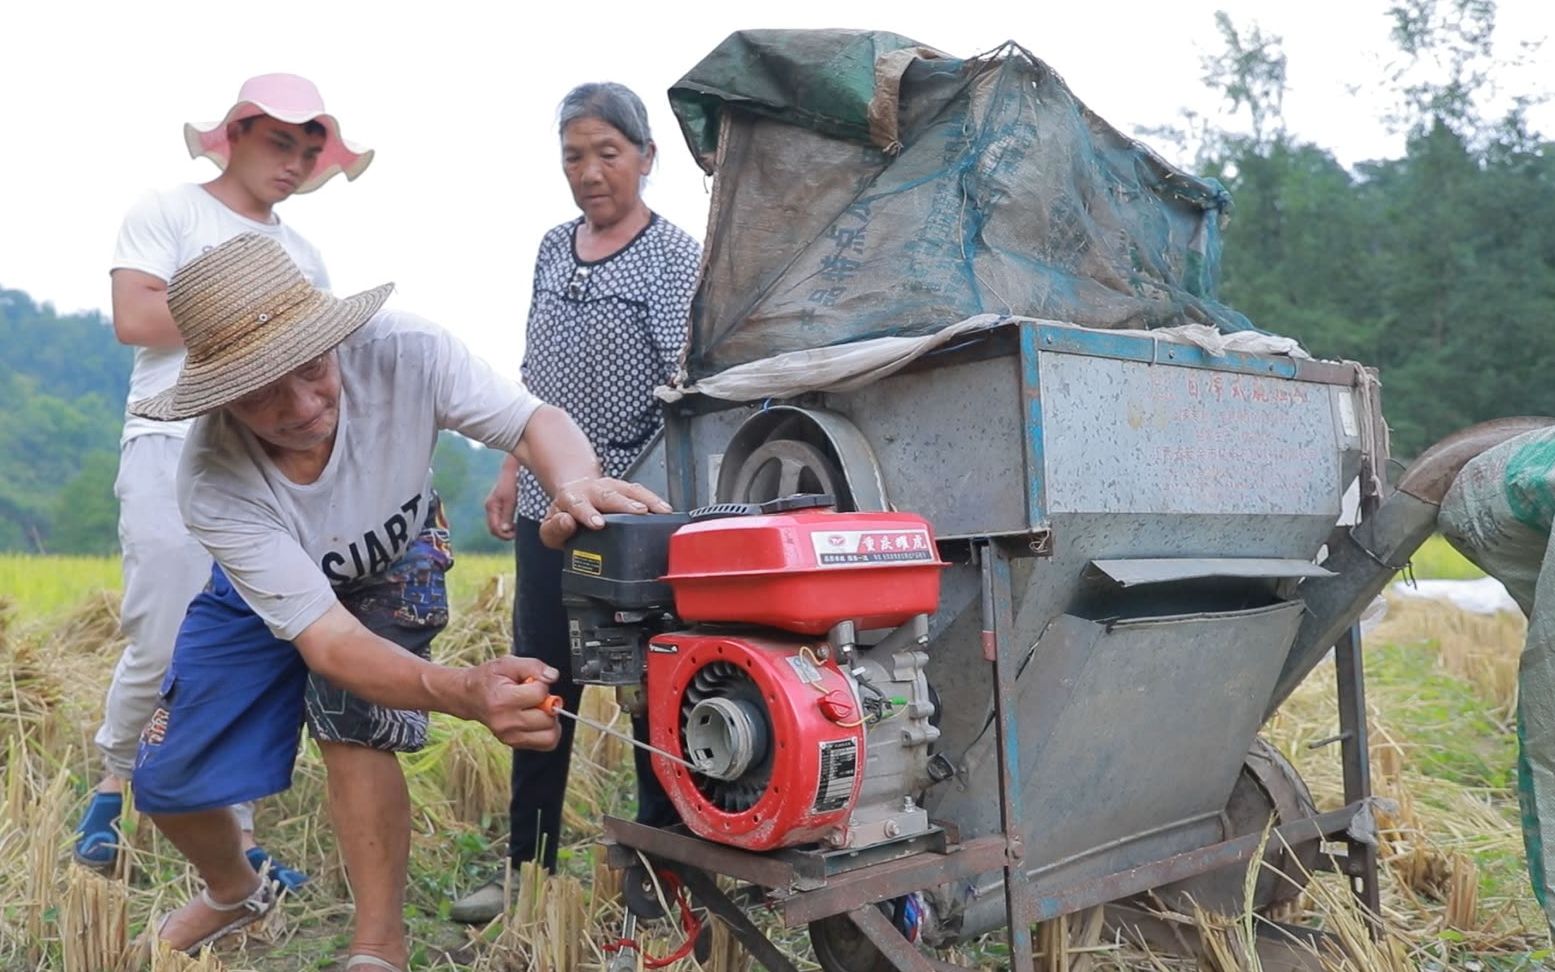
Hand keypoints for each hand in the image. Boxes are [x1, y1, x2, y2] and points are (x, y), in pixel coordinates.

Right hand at [463, 656, 561, 749]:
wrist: (469, 697)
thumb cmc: (489, 679)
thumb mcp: (508, 663)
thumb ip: (533, 666)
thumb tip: (552, 676)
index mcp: (502, 701)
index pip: (540, 695)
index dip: (541, 684)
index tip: (530, 682)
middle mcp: (506, 723)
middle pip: (548, 719)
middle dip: (549, 705)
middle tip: (536, 697)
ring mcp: (509, 737)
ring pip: (550, 737)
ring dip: (551, 721)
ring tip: (539, 709)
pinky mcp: (514, 744)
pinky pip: (545, 743)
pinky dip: (547, 731)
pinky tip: (536, 718)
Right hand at [484, 469, 517, 540]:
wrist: (512, 470)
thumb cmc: (512, 484)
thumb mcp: (511, 501)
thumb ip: (507, 515)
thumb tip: (504, 530)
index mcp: (491, 507)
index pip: (494, 528)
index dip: (504, 535)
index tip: (516, 534)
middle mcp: (489, 507)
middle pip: (493, 528)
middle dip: (504, 533)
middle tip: (516, 532)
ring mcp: (492, 506)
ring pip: (496, 525)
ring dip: (505, 530)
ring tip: (516, 528)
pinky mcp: (497, 505)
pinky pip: (498, 520)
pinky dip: (505, 524)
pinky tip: (514, 523)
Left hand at [539, 477, 672, 548]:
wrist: (573, 495)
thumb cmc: (564, 516)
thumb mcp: (550, 530)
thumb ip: (554, 530)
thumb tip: (567, 522)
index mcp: (571, 499)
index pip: (578, 505)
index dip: (588, 514)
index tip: (598, 524)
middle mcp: (592, 489)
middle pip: (609, 495)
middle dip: (625, 503)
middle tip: (639, 512)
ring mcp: (610, 486)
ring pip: (629, 490)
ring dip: (646, 499)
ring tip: (660, 510)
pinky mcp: (624, 488)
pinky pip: (641, 491)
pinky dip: (654, 500)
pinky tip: (666, 509)